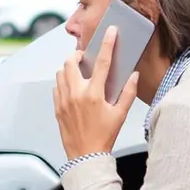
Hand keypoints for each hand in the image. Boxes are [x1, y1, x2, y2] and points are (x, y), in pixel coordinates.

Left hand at [54, 26, 139, 159]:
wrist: (85, 157)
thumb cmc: (103, 137)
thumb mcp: (120, 115)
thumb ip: (128, 93)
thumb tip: (133, 76)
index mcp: (94, 94)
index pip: (102, 62)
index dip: (107, 43)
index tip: (110, 32)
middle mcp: (76, 94)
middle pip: (71, 62)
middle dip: (78, 55)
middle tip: (85, 58)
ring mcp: (64, 100)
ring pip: (61, 73)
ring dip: (69, 68)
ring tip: (79, 72)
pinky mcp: (57, 108)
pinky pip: (56, 87)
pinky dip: (63, 82)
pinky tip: (72, 88)